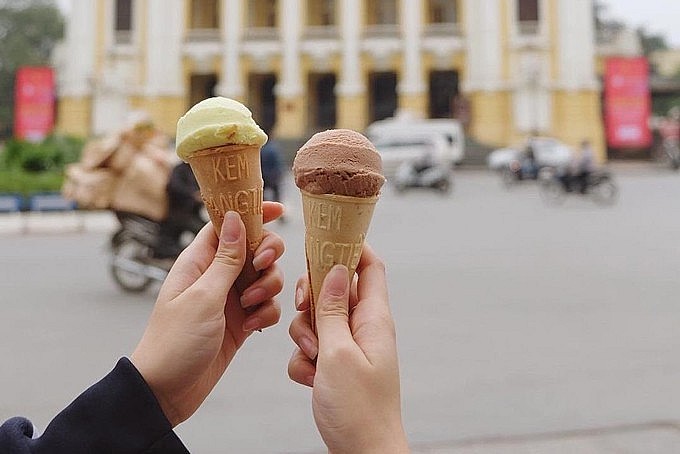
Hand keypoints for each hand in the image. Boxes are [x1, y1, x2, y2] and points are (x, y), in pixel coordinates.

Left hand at [131, 202, 284, 426]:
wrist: (167, 391)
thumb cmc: (175, 342)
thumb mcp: (203, 296)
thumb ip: (226, 259)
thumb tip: (236, 219)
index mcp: (200, 261)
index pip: (227, 223)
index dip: (252, 212)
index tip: (278, 209)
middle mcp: (217, 275)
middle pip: (255, 248)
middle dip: (268, 255)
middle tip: (262, 267)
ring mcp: (230, 298)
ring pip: (266, 277)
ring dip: (268, 288)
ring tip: (249, 308)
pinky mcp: (241, 320)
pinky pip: (267, 305)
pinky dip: (266, 314)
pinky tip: (252, 328)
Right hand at [288, 245, 408, 452]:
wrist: (361, 452)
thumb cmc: (358, 409)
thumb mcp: (339, 353)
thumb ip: (332, 309)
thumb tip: (335, 268)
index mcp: (373, 318)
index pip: (369, 266)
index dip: (350, 247)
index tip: (323, 240)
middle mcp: (362, 328)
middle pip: (333, 290)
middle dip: (312, 300)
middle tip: (306, 313)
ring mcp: (348, 347)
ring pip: (316, 320)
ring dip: (305, 336)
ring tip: (314, 361)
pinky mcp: (334, 366)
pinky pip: (311, 348)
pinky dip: (304, 362)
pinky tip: (312, 380)